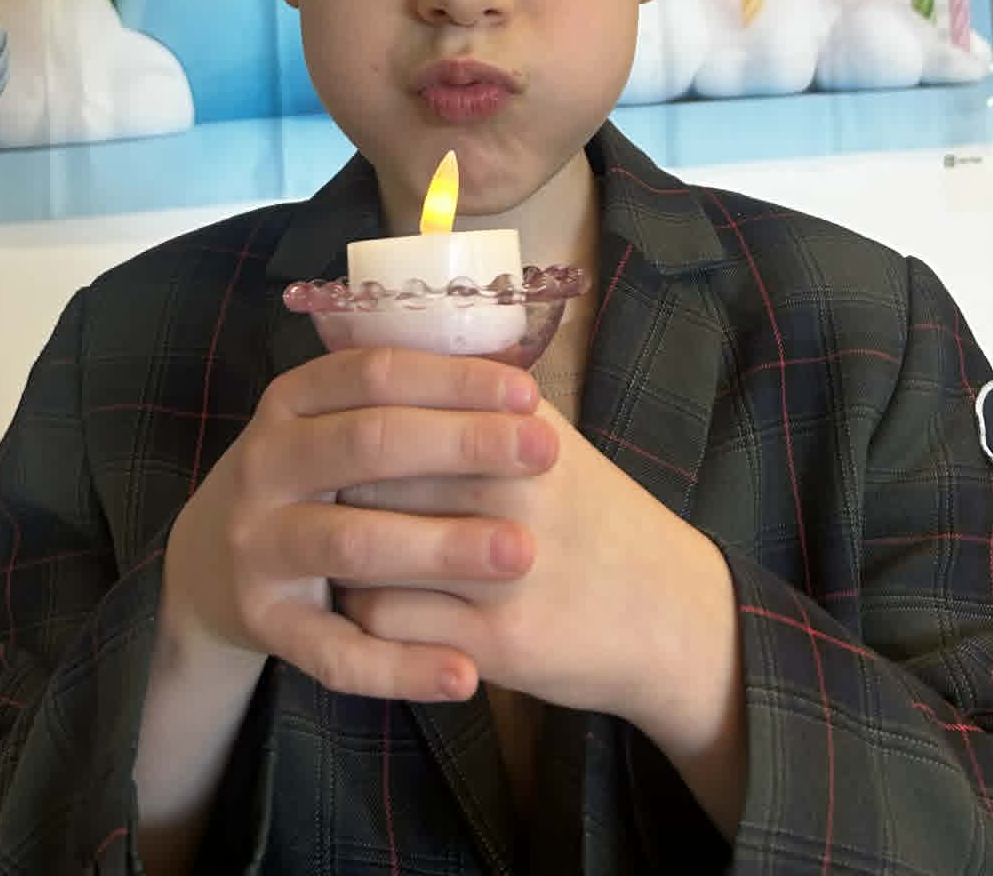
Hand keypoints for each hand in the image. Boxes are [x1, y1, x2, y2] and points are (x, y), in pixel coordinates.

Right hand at [158, 344, 558, 703]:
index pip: (376, 372)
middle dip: (463, 446)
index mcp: (292, 401)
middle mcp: (266, 464)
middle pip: (368, 444)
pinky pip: (336, 652)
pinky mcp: (264, 623)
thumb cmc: (312, 477)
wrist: (209, 561)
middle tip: (547, 454)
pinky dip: (400, 667)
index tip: (530, 393)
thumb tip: (516, 380)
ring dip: (440, 547)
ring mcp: (259, 545)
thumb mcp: (334, 422)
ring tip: (522, 552)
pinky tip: (465, 675)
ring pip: (353, 543)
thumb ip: (405, 401)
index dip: (454, 379)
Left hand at [337, 397, 741, 739]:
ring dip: (341, 550)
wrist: (672, 612)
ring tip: (335, 541)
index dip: (352, 422)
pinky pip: (386, 624)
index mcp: (521, 431)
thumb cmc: (596, 515)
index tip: (333, 429)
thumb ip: (480, 399)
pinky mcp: (498, 645)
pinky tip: (368, 598)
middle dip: (336, 485)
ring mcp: (506, 573)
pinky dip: (361, 612)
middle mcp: (515, 494)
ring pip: (367, 552)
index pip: (397, 408)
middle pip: (375, 477)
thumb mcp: (552, 436)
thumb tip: (389, 348)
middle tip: (320, 488)